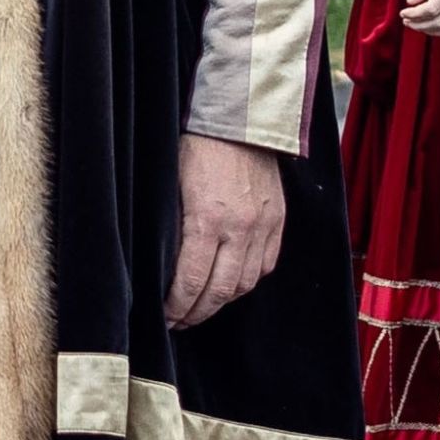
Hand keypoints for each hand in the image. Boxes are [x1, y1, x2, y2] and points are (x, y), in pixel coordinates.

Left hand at [165, 133, 285, 328]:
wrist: (239, 118)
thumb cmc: (199, 144)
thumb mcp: (172, 185)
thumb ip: (173, 226)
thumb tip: (161, 264)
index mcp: (207, 220)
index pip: (190, 282)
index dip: (176, 307)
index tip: (165, 316)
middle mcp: (240, 229)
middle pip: (220, 292)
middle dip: (197, 313)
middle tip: (180, 321)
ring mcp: (263, 226)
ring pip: (245, 284)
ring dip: (222, 301)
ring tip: (203, 306)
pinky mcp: (278, 220)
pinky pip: (265, 265)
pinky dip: (247, 280)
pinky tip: (231, 283)